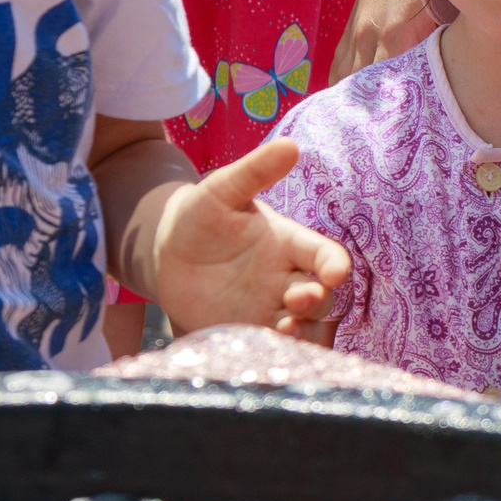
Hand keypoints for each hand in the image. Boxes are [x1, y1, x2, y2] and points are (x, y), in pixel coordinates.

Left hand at [150, 139, 348, 336]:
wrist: (165, 255)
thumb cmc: (200, 217)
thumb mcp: (220, 191)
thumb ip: (253, 172)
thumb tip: (290, 145)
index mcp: (288, 244)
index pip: (324, 255)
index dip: (334, 264)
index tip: (335, 272)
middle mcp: (287, 280)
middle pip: (321, 297)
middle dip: (316, 302)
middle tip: (294, 303)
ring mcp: (270, 311)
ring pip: (305, 330)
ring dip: (304, 334)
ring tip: (283, 332)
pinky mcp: (249, 335)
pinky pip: (273, 351)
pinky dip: (278, 356)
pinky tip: (263, 353)